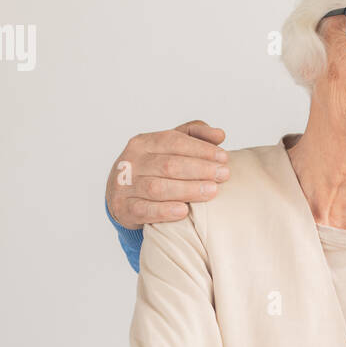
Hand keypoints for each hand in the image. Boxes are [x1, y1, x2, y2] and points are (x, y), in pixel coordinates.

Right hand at [106, 121, 230, 228]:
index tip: (224, 158)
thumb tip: (220, 135)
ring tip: (212, 191)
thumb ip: (195, 136)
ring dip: (187, 190)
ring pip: (157, 188)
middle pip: (168, 164)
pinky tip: (183, 211)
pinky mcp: (123, 208)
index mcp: (144, 142)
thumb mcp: (171, 147)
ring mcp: (125, 185)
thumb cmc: (153, 168)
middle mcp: (132, 162)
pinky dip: (164, 211)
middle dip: (199, 169)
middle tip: (223, 175)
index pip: (174, 141)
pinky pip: (144, 210)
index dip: (201, 149)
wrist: (121, 195)